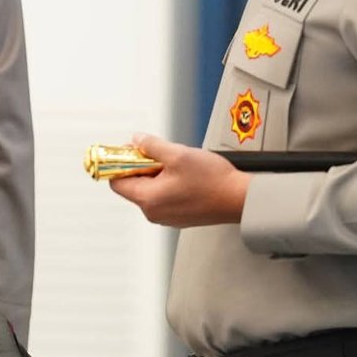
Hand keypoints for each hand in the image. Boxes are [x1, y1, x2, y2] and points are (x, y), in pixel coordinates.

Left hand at [106, 133, 248, 227]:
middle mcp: (153, 213)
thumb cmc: (212, 181)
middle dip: (142, 166)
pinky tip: (184, 175)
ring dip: (156, 174)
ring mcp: (166, 217)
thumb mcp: (178, 154)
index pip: (117, 182)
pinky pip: (163, 197)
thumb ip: (151, 146)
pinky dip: (167, 184)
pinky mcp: (179, 216)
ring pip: (149, 190)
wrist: (240, 199)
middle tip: (158, 153)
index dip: (121, 163)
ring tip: (176, 164)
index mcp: (148, 200)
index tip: (131, 150)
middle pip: (133, 185)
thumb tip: (136, 140)